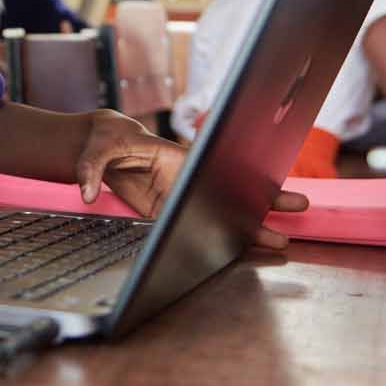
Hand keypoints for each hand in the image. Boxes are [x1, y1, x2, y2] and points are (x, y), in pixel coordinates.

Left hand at [74, 113, 308, 248]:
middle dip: (265, 198)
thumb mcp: (98, 145)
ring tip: (282, 238)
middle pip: (229, 188)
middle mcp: (185, 177)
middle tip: (300, 205)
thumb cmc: (106, 138)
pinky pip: (199, 225)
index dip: (237, 178)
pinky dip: (221, 236)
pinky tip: (242, 248)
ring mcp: (180, 196)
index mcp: (174, 157)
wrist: (98, 147)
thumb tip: (85, 190)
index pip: (211, 168)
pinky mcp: (168, 212)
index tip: (263, 187)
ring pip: (220, 211)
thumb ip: (90, 166)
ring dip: (249, 225)